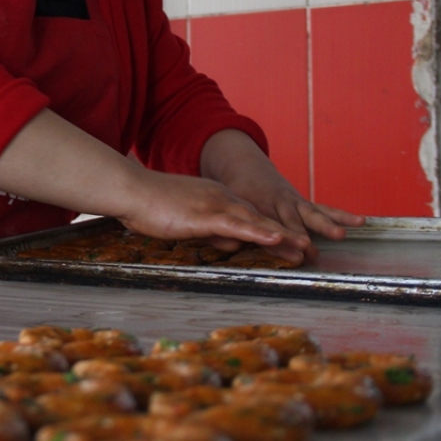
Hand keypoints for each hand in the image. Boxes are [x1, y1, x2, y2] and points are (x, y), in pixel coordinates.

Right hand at [111, 166, 308, 260]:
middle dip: (286, 235)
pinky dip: (259, 232)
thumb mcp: (186, 221)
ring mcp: (215, 205)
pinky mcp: (205, 215)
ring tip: (305, 248)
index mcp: (215, 198)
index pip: (249, 216)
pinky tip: (276, 239)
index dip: (271, 230)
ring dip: (282, 236)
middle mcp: (220, 198)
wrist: (131, 190)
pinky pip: (238, 225)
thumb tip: (230, 243)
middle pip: (259, 219)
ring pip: (255, 222)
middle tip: (309, 249)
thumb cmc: (149, 206)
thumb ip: (210, 230)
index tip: (291, 242)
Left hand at [199, 130, 364, 260]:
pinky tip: (360, 221)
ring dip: (326, 225)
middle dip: (300, 235)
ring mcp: (294, 202)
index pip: (266, 227)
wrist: (246, 170)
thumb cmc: (235, 196)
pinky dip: (341, 215)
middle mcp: (278, 204)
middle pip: (291, 221)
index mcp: (256, 206)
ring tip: (341, 235)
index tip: (287, 256)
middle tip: (310, 250)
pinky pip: (325, 209)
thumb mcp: (229, 208)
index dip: (276, 241)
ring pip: (311, 213)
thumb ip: (232, 225)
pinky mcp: (305, 203)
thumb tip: (230, 244)